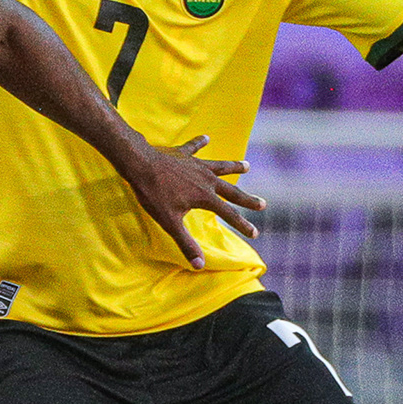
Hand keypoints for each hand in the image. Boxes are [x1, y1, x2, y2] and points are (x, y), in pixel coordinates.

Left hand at [122, 135, 267, 269]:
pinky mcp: (183, 154)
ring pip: (219, 166)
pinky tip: (206, 138)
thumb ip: (186, 243)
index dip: (242, 225)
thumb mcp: (170, 222)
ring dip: (233, 166)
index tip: (255, 233)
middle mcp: (206, 179)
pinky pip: (194, 147)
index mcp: (205, 197)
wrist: (140, 164)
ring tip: (247, 166)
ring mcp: (195, 164)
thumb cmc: (153, 194)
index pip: (228, 214)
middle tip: (262, 204)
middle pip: (231, 190)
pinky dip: (200, 143)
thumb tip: (200, 265)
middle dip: (247, 199)